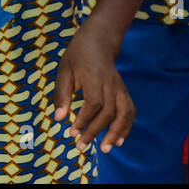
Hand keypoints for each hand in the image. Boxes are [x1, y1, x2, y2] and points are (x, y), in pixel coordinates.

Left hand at [53, 24, 134, 153]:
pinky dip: (127, 126)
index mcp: (94, 77)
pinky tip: (119, 140)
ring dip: (117, 131)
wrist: (99, 40)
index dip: (84, 119)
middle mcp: (111, 83)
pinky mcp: (123, 91)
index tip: (72, 132)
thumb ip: (62, 95)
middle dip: (97, 131)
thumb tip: (58, 118)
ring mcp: (120, 87)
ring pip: (125, 111)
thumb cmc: (78, 56)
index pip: (94, 102)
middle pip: (110, 110)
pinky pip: (130, 110)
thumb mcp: (64, 71)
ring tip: (107, 148)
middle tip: (81, 146)